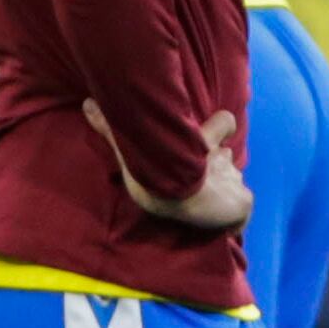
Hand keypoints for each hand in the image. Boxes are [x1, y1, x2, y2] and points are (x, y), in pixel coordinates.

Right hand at [85, 102, 252, 229]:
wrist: (178, 194)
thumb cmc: (155, 171)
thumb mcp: (130, 148)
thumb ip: (110, 127)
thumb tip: (87, 103)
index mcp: (203, 140)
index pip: (224, 123)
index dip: (222, 127)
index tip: (221, 131)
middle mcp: (222, 157)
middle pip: (228, 157)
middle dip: (219, 166)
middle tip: (205, 181)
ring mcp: (233, 180)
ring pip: (234, 182)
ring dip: (225, 190)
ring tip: (209, 204)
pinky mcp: (242, 202)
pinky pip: (242, 211)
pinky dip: (234, 217)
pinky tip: (222, 224)